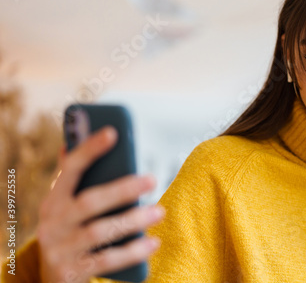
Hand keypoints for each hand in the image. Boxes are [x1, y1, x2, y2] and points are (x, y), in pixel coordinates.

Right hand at [37, 126, 164, 282]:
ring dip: (133, 220)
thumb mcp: (63, 205)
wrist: (50, 278)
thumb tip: (70, 141)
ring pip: (100, 232)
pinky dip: (132, 251)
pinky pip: (107, 260)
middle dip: (122, 189)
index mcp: (53, 200)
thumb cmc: (67, 230)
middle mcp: (53, 223)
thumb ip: (69, 178)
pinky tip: (153, 242)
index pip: (69, 169)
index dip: (89, 150)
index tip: (112, 132)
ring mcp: (62, 249)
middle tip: (152, 179)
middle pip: (89, 202)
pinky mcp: (73, 271)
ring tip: (159, 211)